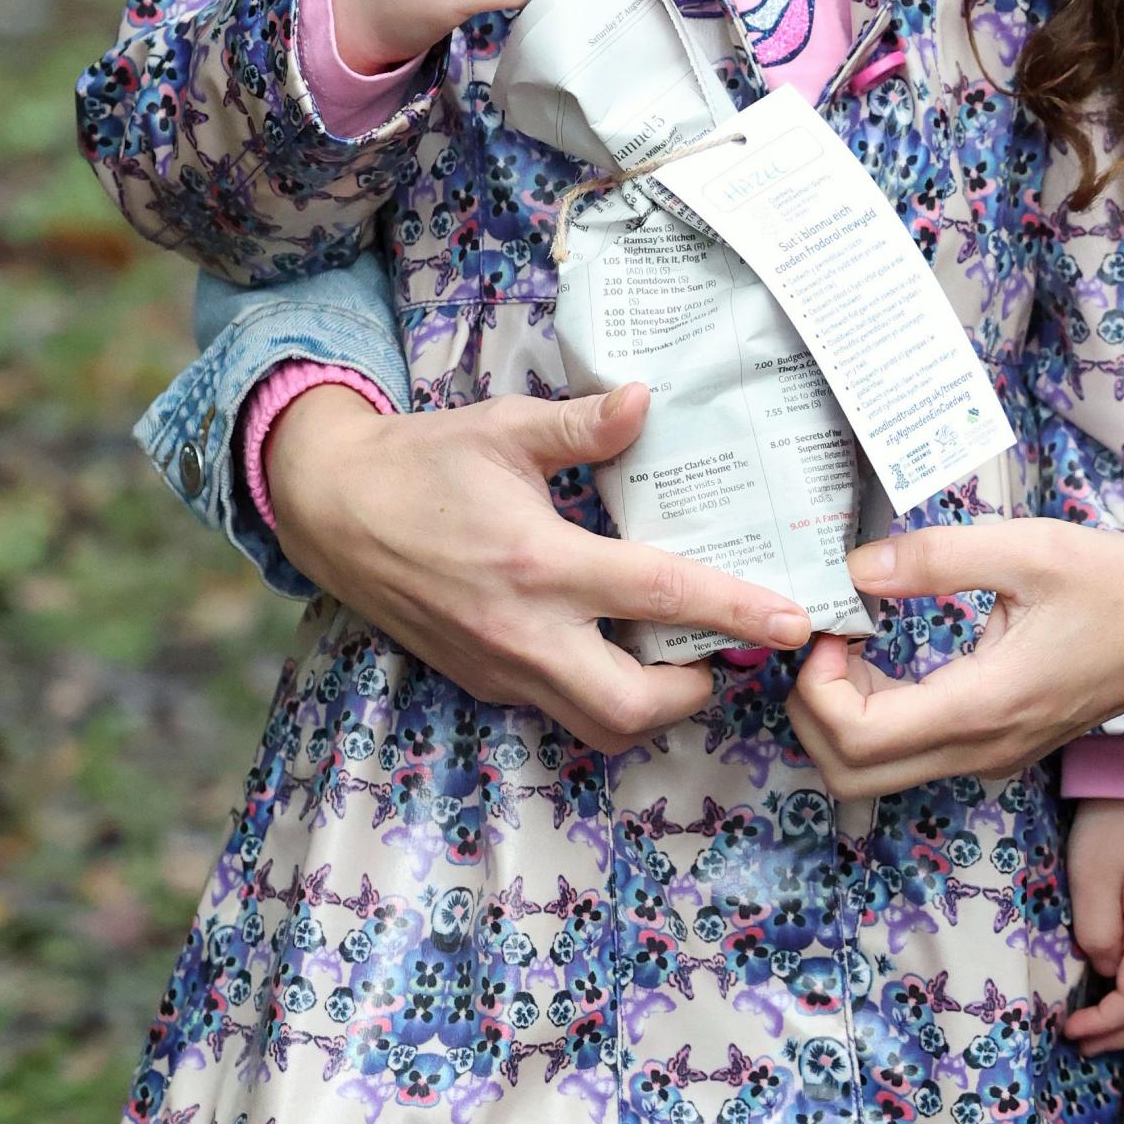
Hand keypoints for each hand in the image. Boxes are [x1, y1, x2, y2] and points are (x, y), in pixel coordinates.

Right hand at [261, 380, 809, 754]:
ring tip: (675, 651)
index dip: (735, 611)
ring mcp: (500, 668)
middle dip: (696, 691)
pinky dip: (601, 691)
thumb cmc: (423, 462)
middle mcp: (524, 633)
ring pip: (596, 724)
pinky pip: (558, 707)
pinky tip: (614, 643)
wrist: (330, 508)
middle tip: (722, 649)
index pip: (660, 596)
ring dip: (649, 702)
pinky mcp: (482, 682)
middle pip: (635, 706)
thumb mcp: (503, 429)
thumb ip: (582, 425)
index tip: (793, 620)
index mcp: (540, 564)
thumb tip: (645, 400)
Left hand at [786, 520, 1123, 799]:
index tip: (835, 628)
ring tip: (858, 646)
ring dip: (842, 718)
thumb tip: (856, 568)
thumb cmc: (1121, 589)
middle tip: (831, 641)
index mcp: (982, 705)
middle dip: (813, 711)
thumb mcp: (1029, 549)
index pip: (856, 738)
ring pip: (874, 775)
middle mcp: (979, 750)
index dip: (818, 687)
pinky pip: (910, 759)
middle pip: (848, 774)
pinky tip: (889, 661)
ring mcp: (987, 759)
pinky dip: (875, 721)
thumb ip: (936, 557)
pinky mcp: (995, 751)